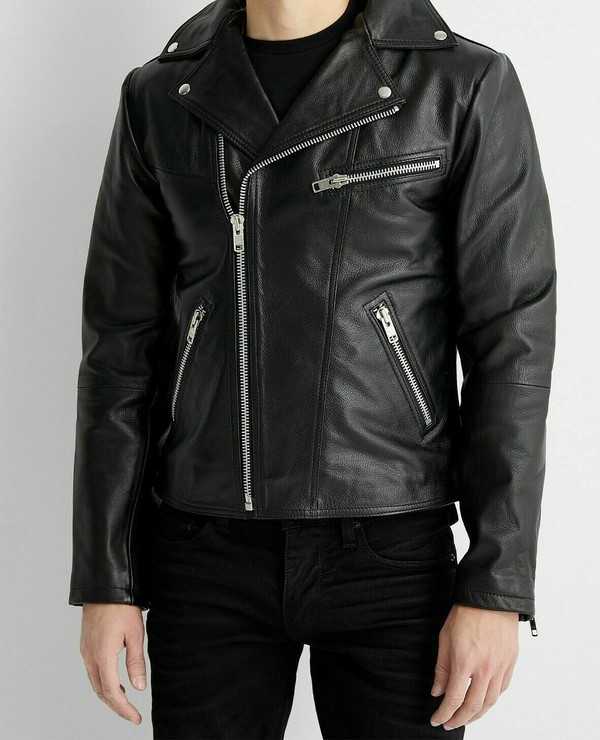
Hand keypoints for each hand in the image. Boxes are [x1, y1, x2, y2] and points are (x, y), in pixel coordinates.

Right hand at [79, 603, 146, 723]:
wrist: (105, 587)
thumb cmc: (122, 607)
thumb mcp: (135, 634)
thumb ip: (136, 662)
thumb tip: (139, 687)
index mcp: (103, 656)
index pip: (112, 692)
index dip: (124, 708)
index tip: (136, 718)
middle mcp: (90, 656)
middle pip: (101, 691)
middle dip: (116, 706)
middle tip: (132, 714)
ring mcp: (85, 651)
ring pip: (95, 682)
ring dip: (109, 694)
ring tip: (125, 700)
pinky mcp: (85, 645)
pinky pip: (92, 671)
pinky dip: (103, 682)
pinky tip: (115, 680)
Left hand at [430, 604, 518, 729]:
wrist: (490, 598)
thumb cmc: (466, 613)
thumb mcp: (445, 638)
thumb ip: (442, 668)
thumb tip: (438, 691)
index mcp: (465, 663)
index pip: (453, 699)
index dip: (444, 714)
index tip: (436, 719)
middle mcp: (485, 669)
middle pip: (473, 707)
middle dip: (459, 720)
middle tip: (449, 723)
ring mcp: (500, 667)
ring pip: (490, 702)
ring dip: (476, 714)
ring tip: (465, 717)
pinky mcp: (510, 663)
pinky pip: (502, 690)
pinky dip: (491, 700)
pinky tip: (483, 701)